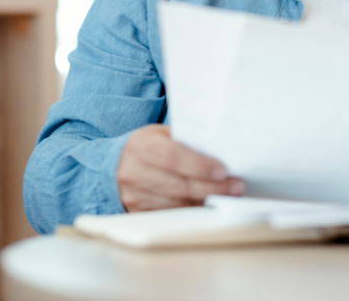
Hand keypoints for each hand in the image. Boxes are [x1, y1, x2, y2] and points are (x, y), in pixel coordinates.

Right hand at [117, 124, 243, 211]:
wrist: (113, 165)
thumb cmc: (144, 146)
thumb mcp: (158, 134)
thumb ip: (182, 140)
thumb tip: (218, 151)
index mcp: (141, 146)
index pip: (172, 158)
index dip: (199, 165)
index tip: (223, 170)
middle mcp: (134, 172)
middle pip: (179, 185)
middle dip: (212, 188)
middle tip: (236, 186)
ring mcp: (134, 195)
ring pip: (177, 203)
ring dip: (206, 201)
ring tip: (228, 195)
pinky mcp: (138, 212)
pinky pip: (171, 214)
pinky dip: (193, 209)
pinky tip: (209, 203)